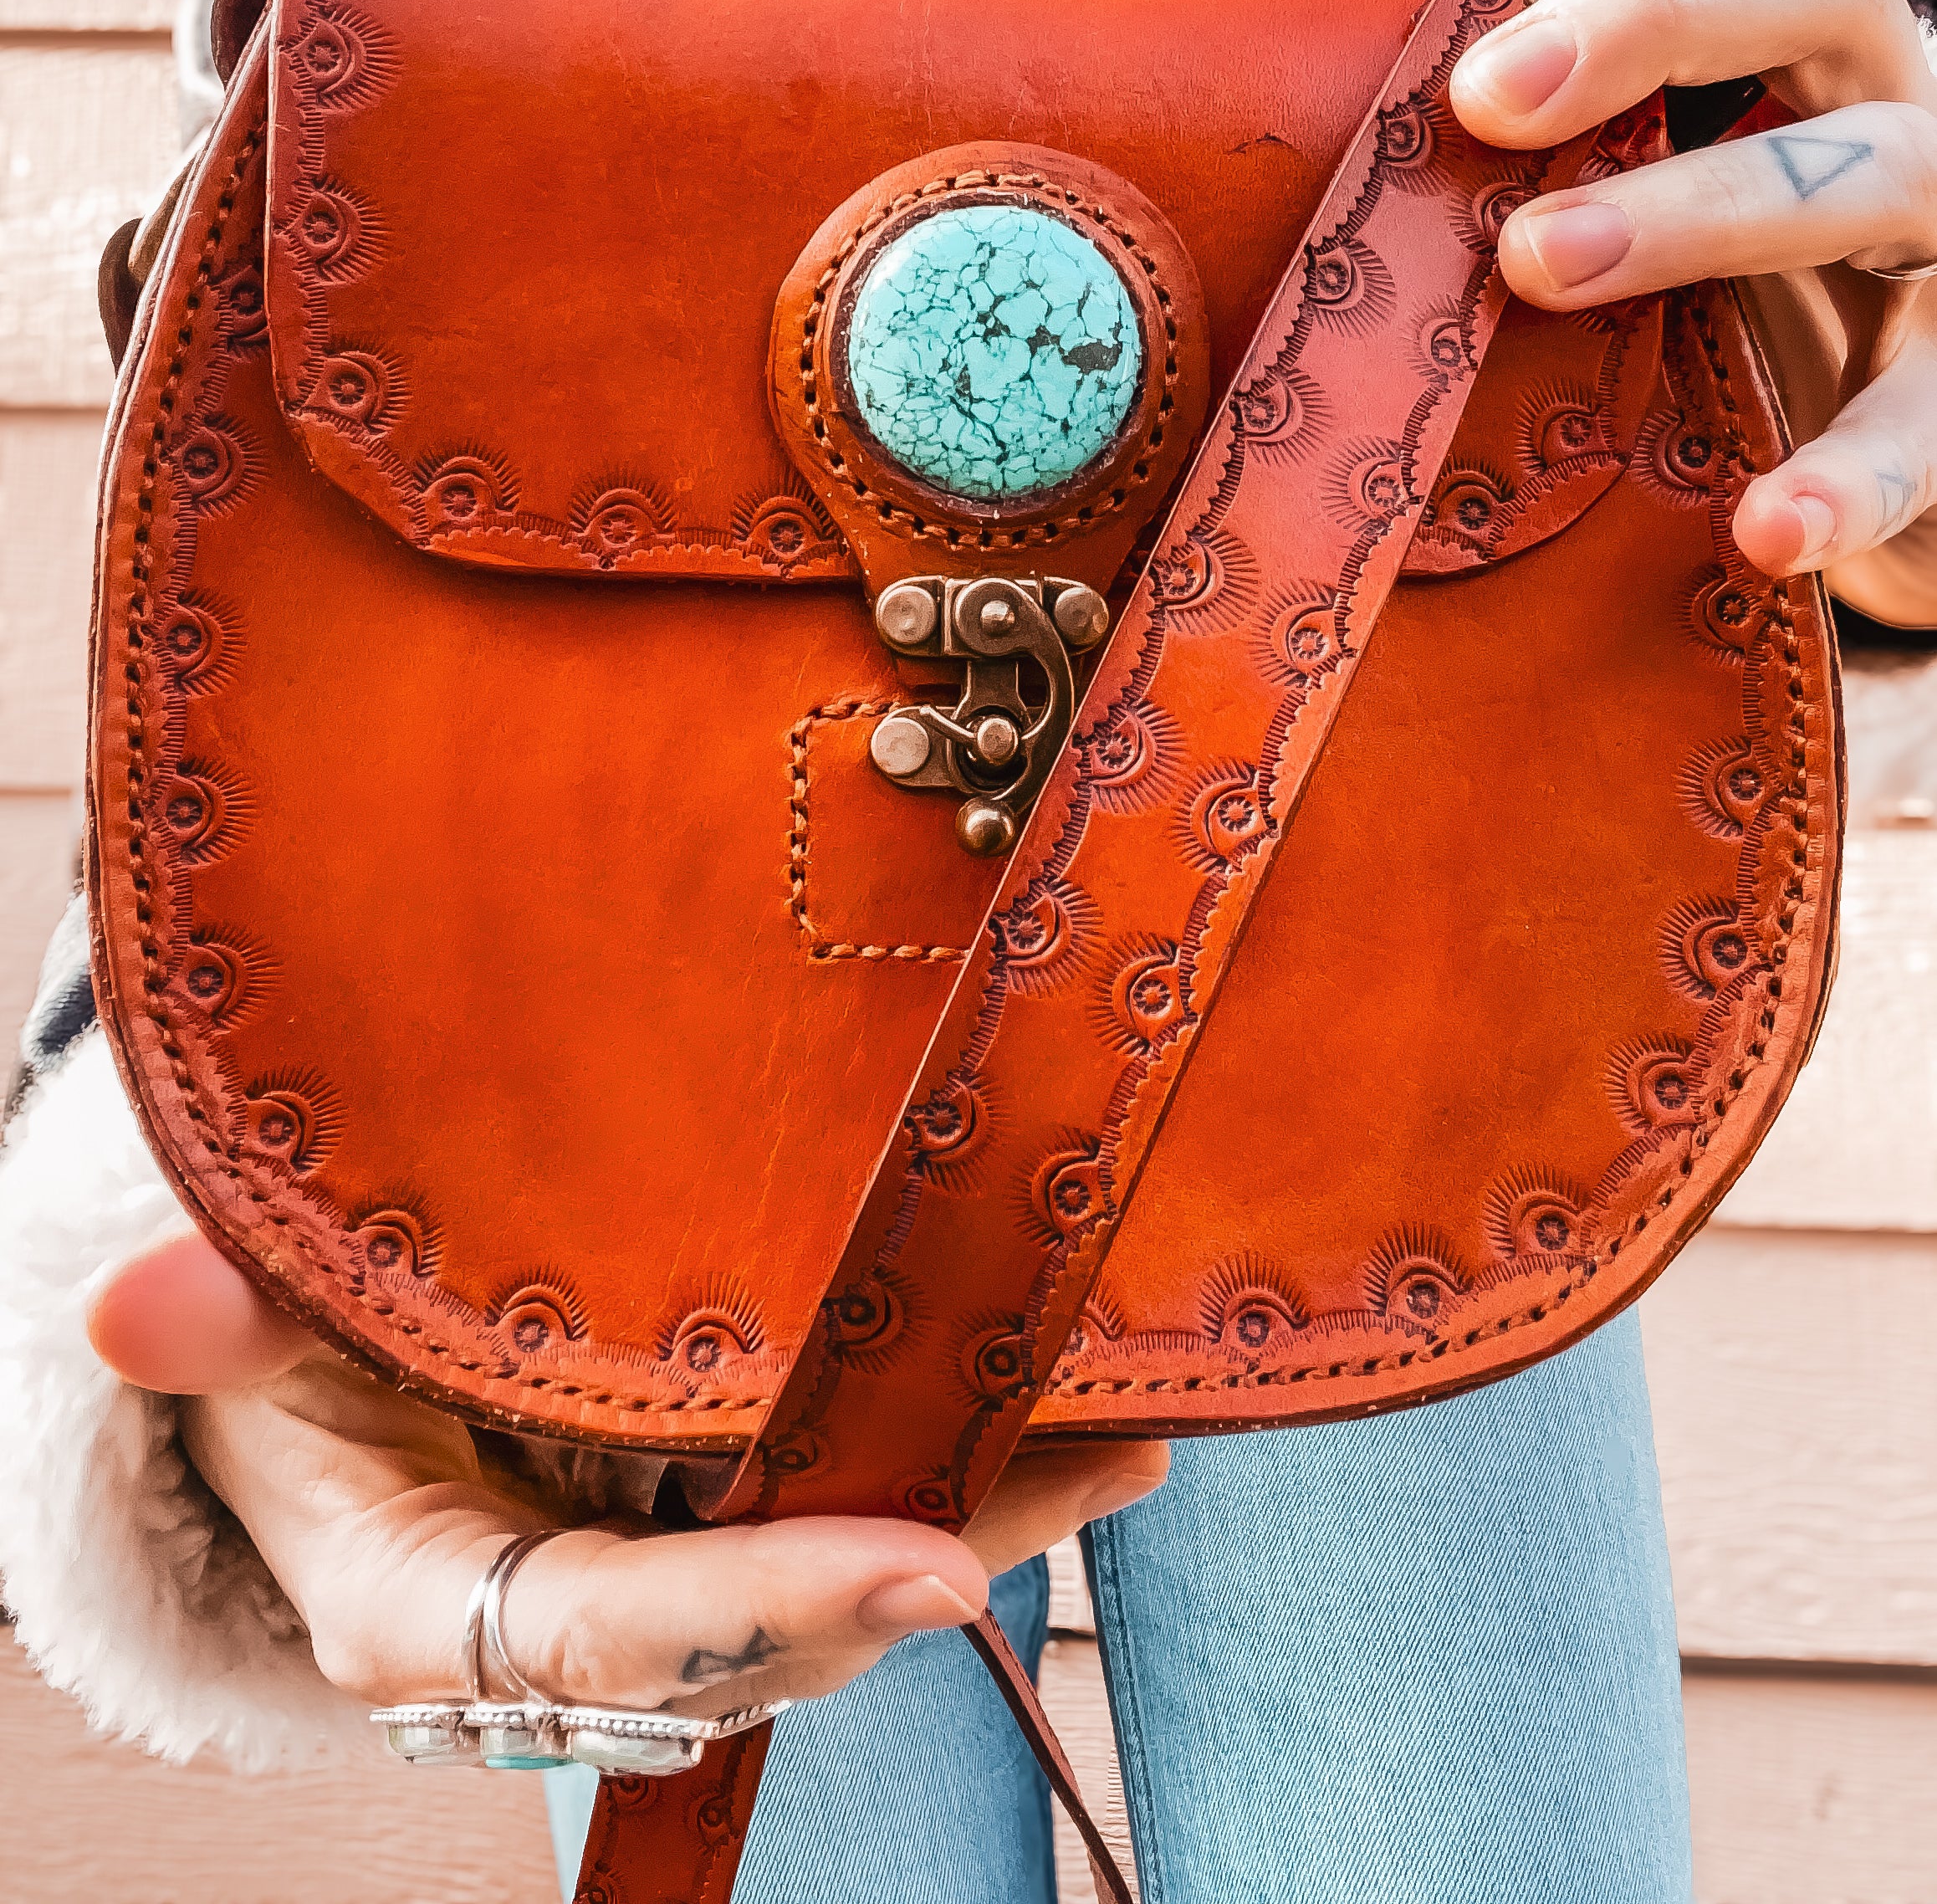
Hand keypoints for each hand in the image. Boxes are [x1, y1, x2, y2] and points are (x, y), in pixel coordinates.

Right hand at [89, 1227, 1163, 1714]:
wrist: (312, 1355)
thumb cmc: (278, 1348)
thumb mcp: (246, 1327)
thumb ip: (215, 1318)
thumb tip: (140, 1311)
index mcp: (449, 1610)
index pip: (625, 1631)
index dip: (771, 1606)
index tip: (920, 1567)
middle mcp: (578, 1610)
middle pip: (776, 1620)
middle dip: (931, 1554)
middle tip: (1095, 1463)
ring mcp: (658, 1551)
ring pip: (833, 1562)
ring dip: (984, 1502)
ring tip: (1129, 1424)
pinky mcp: (710, 1489)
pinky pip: (841, 1486)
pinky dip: (955, 1447)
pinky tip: (1071, 1393)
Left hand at [1447, 0, 1936, 608]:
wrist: (1890, 449)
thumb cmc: (1730, 283)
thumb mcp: (1657, 166)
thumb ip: (1562, 111)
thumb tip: (1400, 77)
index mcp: (1809, 15)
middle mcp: (1897, 86)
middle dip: (1647, 16)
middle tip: (1483, 98)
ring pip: (1870, 170)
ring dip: (1701, 207)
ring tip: (1539, 263)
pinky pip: (1929, 421)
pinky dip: (1854, 472)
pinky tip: (1766, 527)